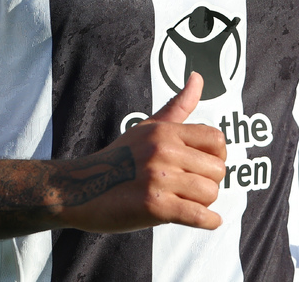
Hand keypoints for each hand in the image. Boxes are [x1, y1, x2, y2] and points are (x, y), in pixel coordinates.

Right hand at [57, 72, 225, 233]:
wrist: (81, 188)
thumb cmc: (118, 157)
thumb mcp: (147, 127)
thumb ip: (178, 105)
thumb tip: (198, 76)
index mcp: (164, 131)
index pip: (216, 139)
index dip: (218, 155)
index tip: (207, 165)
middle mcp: (163, 150)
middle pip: (217, 169)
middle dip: (211, 181)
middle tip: (196, 187)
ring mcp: (158, 178)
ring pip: (210, 192)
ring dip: (207, 203)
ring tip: (192, 201)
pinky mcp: (154, 206)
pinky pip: (197, 215)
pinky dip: (208, 221)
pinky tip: (208, 220)